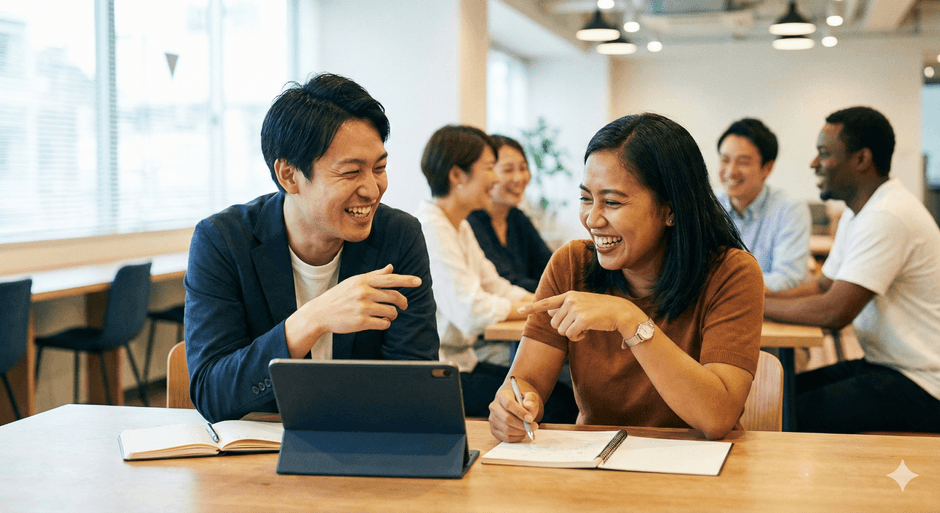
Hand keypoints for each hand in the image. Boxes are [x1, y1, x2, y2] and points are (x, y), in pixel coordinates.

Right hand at [285, 264, 420, 356]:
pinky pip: (383, 323)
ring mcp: (362, 307)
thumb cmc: (339, 296)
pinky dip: (385, 323)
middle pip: (394, 296)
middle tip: (404, 305)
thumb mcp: (354, 282)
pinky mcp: (361, 322)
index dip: (406, 280)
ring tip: (389, 315)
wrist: (320, 313)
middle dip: (403, 302)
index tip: (419, 282)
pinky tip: (380, 322)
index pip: (390, 279)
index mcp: (363, 280)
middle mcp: (364, 292)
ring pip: (391, 311)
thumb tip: (391, 267)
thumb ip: (374, 275)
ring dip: (393, 315)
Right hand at [489, 385, 540, 441]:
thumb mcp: (529, 397)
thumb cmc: (523, 402)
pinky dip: (517, 438)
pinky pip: (505, 437)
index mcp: (501, 395)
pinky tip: (523, 433)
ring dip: (520, 432)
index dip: (520, 412)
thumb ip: (530, 399)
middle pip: (506, 419)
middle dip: (522, 425)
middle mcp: (494, 407)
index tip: (530, 419)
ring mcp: (492, 419)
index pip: (508, 404)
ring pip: (506, 429)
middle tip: (534, 426)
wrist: (516, 408)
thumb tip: (529, 405)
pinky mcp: (494, 430)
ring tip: (529, 430)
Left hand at [518, 291, 640, 340]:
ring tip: (584, 327)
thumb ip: (564, 307)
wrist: (619, 311)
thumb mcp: (581, 304)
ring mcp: (576, 309)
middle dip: (564, 328)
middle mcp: (570, 300)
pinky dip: (577, 338)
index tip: (518, 310)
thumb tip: (548, 311)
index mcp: (568, 296)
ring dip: (572, 333)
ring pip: (561, 330)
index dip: (531, 308)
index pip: (546, 302)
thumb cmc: (600, 310)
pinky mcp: (582, 319)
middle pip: (554, 323)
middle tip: (578, 325)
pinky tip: (587, 332)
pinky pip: (571, 335)